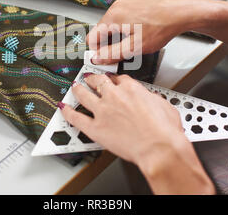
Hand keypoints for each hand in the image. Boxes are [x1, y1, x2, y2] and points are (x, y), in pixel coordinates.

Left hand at [59, 73, 214, 193]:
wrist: (159, 149)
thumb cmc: (164, 131)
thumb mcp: (164, 106)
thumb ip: (152, 99)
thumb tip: (150, 99)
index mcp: (131, 89)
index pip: (118, 78)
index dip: (113, 79)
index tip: (112, 81)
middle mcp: (114, 96)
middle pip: (98, 81)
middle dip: (93, 78)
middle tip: (90, 78)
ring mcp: (102, 111)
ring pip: (83, 94)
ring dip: (77, 89)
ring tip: (74, 87)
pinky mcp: (95, 128)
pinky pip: (76, 117)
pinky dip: (67, 112)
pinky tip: (63, 108)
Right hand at [87, 0, 212, 64]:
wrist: (179, 13)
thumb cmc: (161, 26)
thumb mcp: (134, 47)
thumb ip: (112, 54)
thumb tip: (97, 58)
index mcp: (112, 17)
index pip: (92, 38)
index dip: (97, 52)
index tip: (104, 61)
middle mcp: (116, 8)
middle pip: (101, 32)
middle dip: (108, 46)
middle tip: (120, 57)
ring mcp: (125, 5)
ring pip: (112, 27)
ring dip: (116, 39)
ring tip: (131, 47)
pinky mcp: (133, 6)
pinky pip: (121, 21)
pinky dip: (124, 32)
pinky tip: (136, 38)